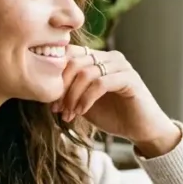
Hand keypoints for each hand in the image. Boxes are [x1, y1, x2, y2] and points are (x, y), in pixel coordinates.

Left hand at [52, 46, 181, 154]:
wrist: (140, 129)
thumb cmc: (111, 115)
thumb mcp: (82, 101)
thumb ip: (67, 91)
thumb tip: (43, 89)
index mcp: (96, 58)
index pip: (68, 54)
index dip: (55, 75)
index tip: (48, 99)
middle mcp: (109, 57)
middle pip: (74, 62)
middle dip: (61, 87)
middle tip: (56, 108)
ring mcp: (121, 66)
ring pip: (86, 73)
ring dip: (72, 96)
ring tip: (68, 114)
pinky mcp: (130, 79)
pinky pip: (100, 83)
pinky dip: (86, 99)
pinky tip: (81, 112)